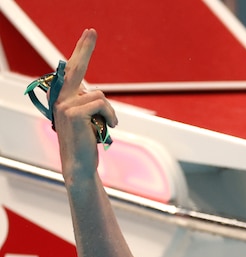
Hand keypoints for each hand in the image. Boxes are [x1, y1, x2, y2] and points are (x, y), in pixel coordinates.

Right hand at [52, 29, 117, 180]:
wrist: (80, 163)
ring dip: (110, 112)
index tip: (90, 34)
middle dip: (85, 48)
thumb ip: (88, 104)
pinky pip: (102, 104)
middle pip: (76, 68)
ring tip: (106, 126)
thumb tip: (96, 94)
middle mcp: (61, 98)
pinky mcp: (73, 112)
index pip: (72, 70)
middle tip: (92, 30)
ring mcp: (65, 104)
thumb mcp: (88, 119)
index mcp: (64, 98)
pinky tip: (108, 127)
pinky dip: (110, 116)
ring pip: (100, 95)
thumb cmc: (86, 143)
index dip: (82, 51)